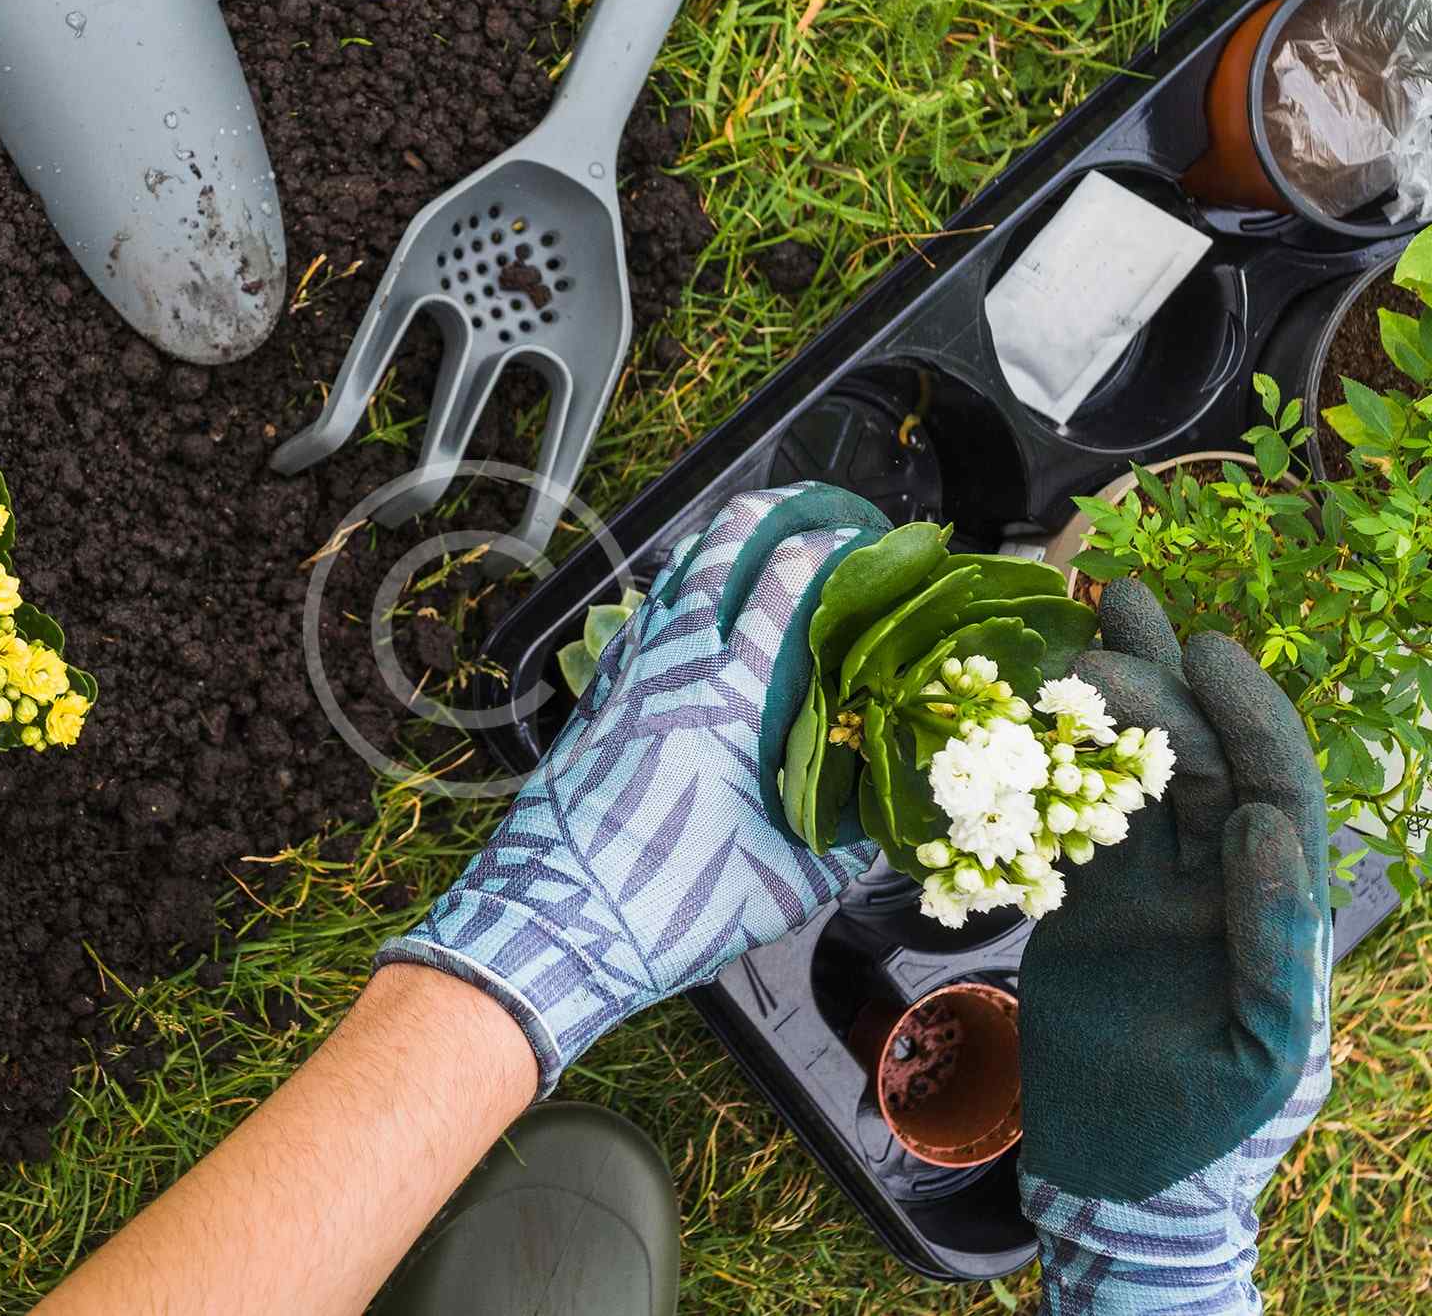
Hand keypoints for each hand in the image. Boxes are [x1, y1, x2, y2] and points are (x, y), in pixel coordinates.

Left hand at [379, 484, 892, 1095]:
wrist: (551, 927)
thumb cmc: (668, 909)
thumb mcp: (786, 885)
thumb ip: (844, 842)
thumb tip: (883, 816)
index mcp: (728, 698)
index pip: (786, 584)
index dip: (830, 546)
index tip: (867, 539)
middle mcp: (671, 668)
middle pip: (719, 549)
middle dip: (770, 512)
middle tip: (812, 509)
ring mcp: (624, 679)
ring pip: (671, 579)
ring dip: (716, 549)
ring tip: (756, 543)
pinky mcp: (594, 704)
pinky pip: (639, 625)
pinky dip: (672, 601)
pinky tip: (689, 619)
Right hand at [1018, 580, 1330, 1311]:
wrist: (1119, 1173)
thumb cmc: (1204, 1127)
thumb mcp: (1262, 1049)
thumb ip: (1277, 942)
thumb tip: (1263, 828)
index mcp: (1270, 910)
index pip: (1271, 791)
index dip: (1247, 717)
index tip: (1207, 652)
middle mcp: (1215, 884)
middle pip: (1198, 763)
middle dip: (1166, 685)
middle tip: (1115, 616)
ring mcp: (1149, 890)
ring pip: (1134, 777)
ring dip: (1115, 704)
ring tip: (1085, 623)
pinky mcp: (1088, 905)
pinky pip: (1072, 821)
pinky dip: (1052, 767)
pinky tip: (1031, 713)